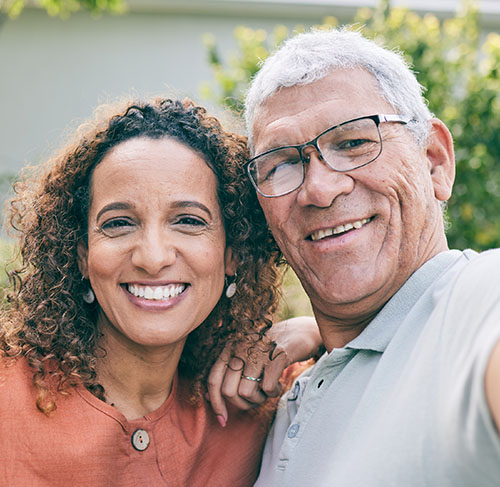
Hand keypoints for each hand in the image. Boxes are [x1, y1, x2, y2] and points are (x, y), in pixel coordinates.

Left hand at [207, 316, 321, 425]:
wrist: (300, 331)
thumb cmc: (269, 350)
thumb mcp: (246, 357)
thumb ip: (228, 374)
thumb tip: (208, 400)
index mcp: (230, 347)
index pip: (213, 380)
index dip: (216, 403)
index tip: (223, 420)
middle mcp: (241, 346)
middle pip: (228, 391)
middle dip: (242, 404)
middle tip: (256, 399)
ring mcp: (258, 350)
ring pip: (246, 392)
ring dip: (259, 399)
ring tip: (268, 389)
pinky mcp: (277, 355)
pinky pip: (267, 388)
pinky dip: (273, 393)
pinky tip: (278, 384)